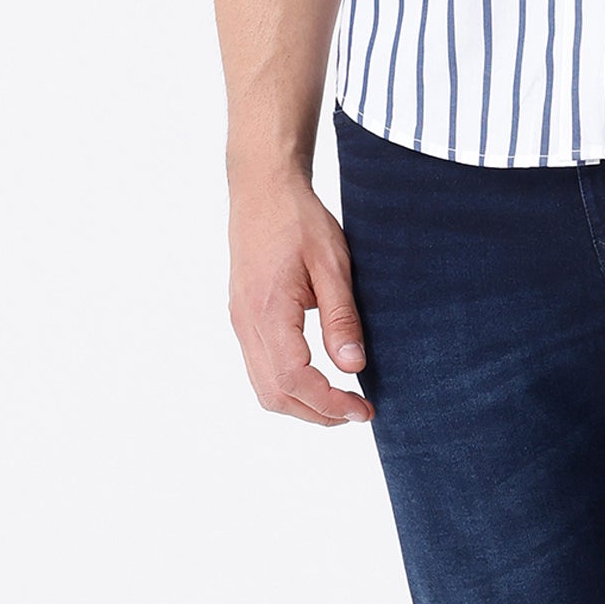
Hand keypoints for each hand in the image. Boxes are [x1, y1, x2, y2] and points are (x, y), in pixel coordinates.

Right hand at [227, 166, 374, 424]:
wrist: (262, 190)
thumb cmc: (298, 219)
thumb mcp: (333, 263)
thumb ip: (341, 317)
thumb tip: (353, 367)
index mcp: (268, 311)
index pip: (295, 379)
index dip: (330, 403)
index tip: (364, 410)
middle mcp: (246, 323)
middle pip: (275, 394)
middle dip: (317, 413)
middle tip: (358, 411)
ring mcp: (240, 322)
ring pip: (264, 387)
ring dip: (302, 404)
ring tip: (341, 400)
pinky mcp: (243, 318)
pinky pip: (259, 367)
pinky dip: (288, 385)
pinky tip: (317, 378)